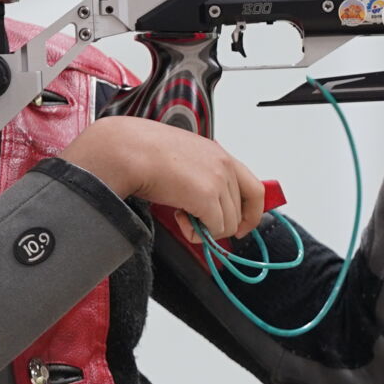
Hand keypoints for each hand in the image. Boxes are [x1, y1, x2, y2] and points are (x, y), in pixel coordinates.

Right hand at [60, 117, 266, 239]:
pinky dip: (197, 233)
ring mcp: (218, 181)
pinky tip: (179, 218)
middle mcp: (224, 166)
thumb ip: (201, 177)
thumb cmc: (145, 151)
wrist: (129, 150)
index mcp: (219, 154)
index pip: (255, 189)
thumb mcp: (183, 158)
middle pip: (239, 213)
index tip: (241, 226)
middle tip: (192, 219)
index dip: (251, 213)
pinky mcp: (207, 197)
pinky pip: (215, 230)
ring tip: (181, 214)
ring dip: (204, 228)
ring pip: (227, 225)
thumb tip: (205, 206)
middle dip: (217, 223)